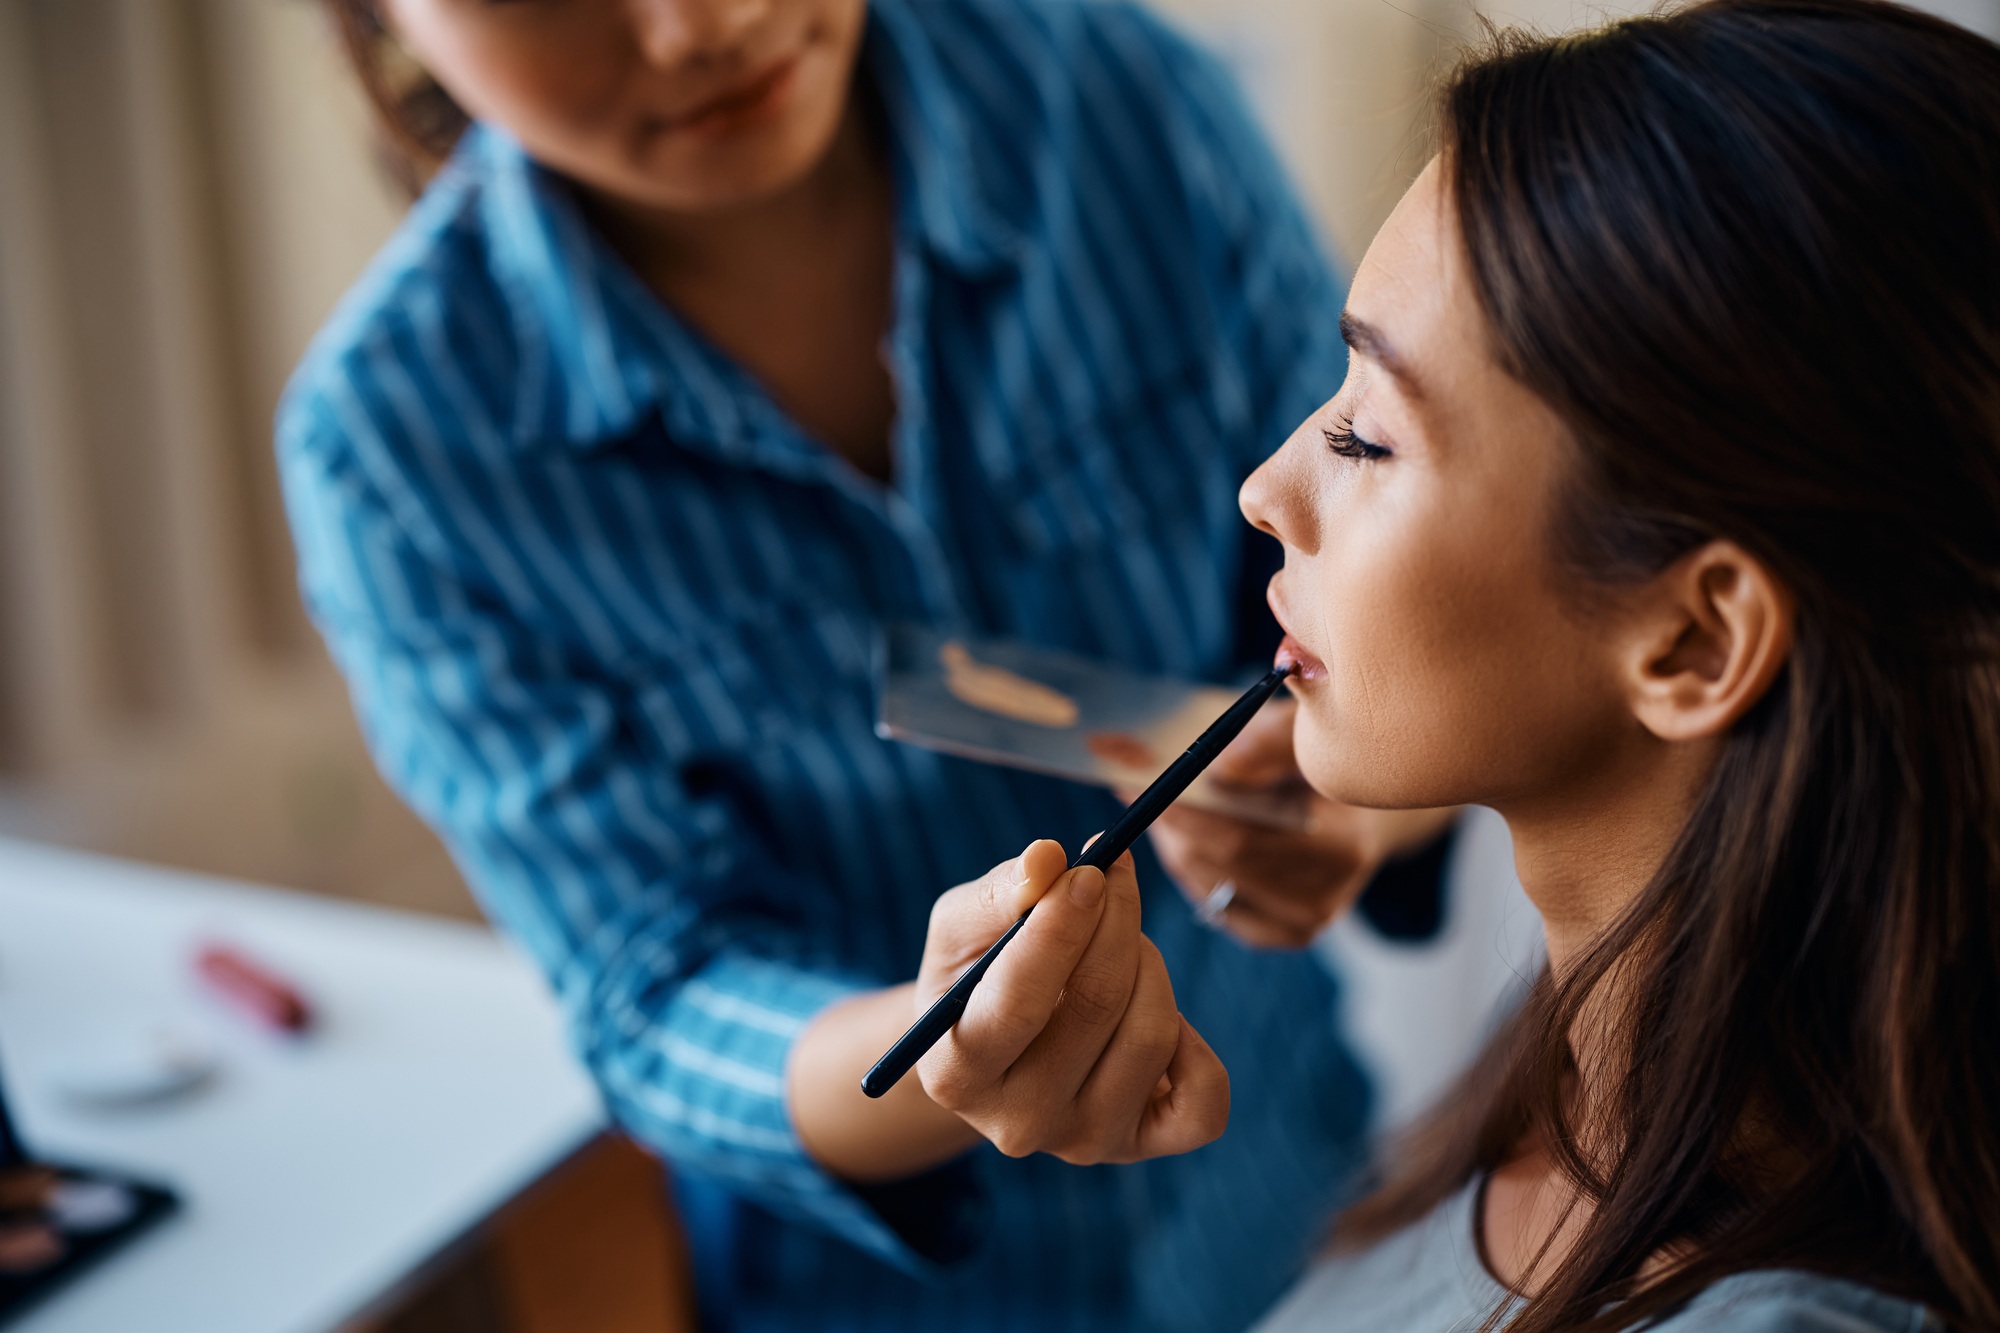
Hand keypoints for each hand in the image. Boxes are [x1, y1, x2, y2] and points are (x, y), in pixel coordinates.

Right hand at [913, 840, 1228, 1164]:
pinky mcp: (1140, 1146)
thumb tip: (1046, 861)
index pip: (1018, 1002)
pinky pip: (1204, 1099)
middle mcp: (1017, 1124)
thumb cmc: (977, 977)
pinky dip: (1195, 1045)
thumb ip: (999, 894)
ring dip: (1148, 963)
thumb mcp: (962, 930)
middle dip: (1115, 922)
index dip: (1061, 927)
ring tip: (1119, 944)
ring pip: (1152, 1033)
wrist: (999, 1049)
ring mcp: (1084, 1141)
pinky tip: (1155, 1013)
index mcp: (955, 1074)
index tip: (1090, 870)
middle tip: (1112, 876)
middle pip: (1097, 1005)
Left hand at [1133, 696, 1459, 948]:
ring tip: (1158, 805)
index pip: (1242, 842)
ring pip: (1207, 886)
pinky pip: (1214, 904)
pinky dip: (1191, 868)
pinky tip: (1185, 836)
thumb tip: (1220, 768)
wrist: (1361, 807)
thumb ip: (1269, 741)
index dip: (1183, 814)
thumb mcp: (1306, 732)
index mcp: (1343, 848)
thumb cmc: (1326, 759)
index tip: (1136, 784)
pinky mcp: (1283, 933)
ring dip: (1174, 844)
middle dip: (1170, 827)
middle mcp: (1325, 899)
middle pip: (1218, 868)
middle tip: (1134, 790)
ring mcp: (1304, 923)